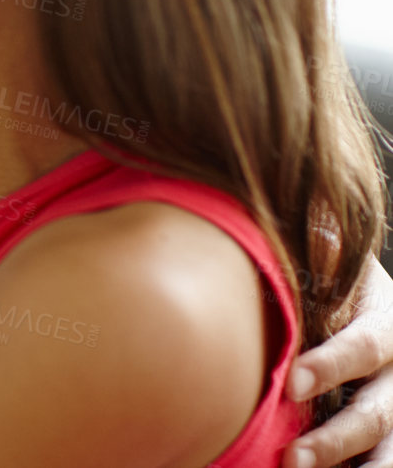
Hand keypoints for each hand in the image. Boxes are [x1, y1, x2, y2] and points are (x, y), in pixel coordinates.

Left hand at [284, 259, 392, 467]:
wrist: (365, 302)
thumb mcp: (334, 262)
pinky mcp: (392, 432)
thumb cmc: (332, 278)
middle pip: (380, 412)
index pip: (367, 346)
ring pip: (392, 447)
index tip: (294, 381)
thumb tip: (309, 229)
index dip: (334, 365)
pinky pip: (384, 456)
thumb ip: (321, 254)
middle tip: (292, 458)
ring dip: (354, 467)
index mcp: (389, 320)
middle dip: (336, 438)